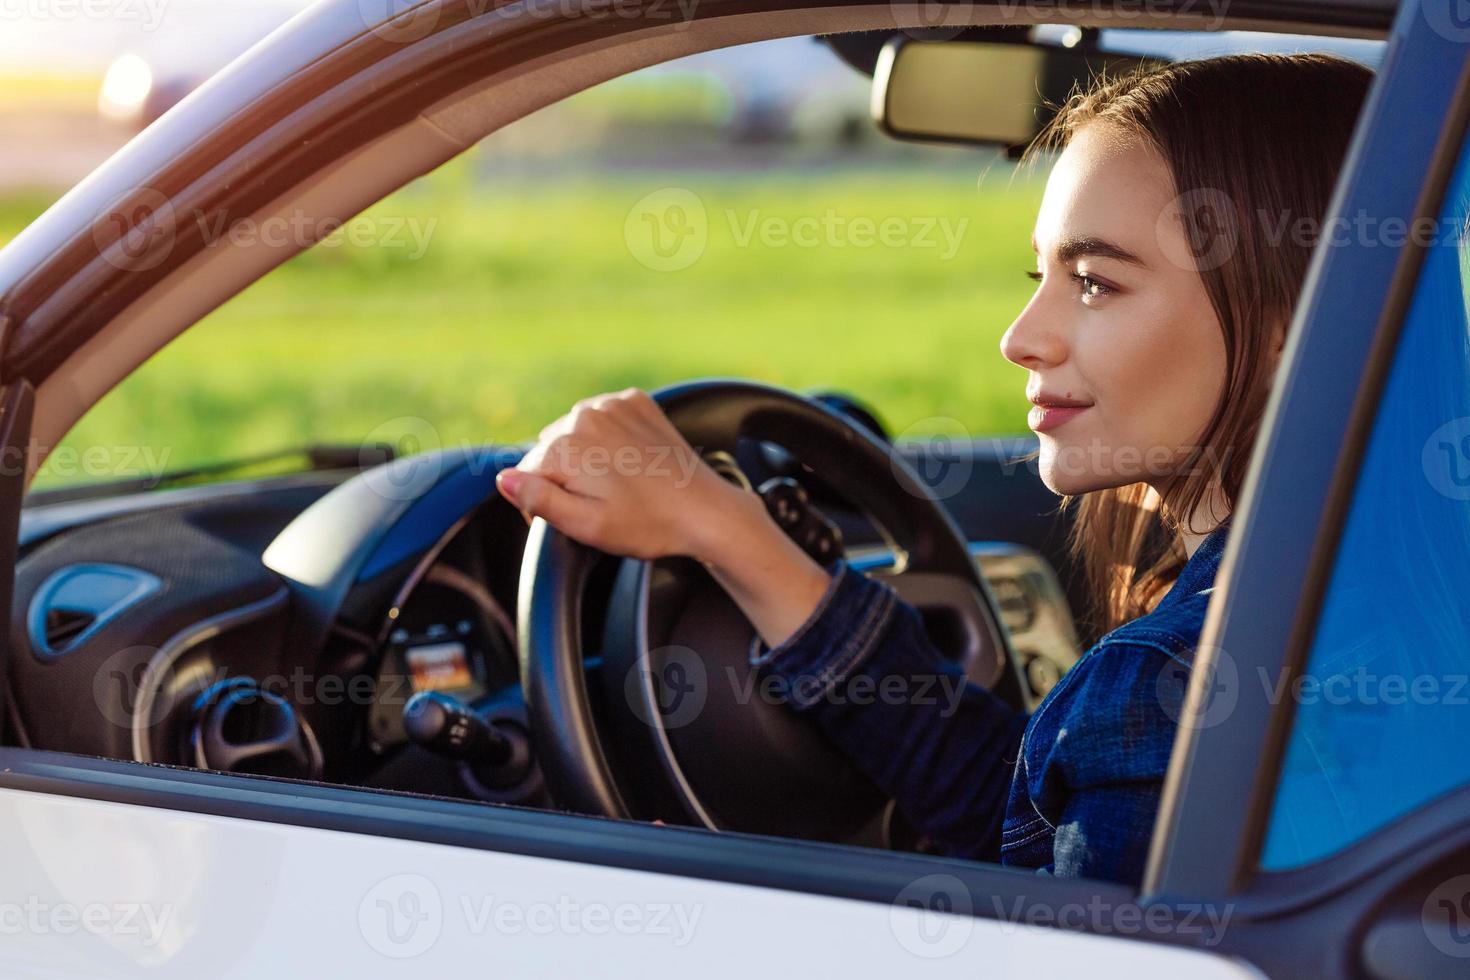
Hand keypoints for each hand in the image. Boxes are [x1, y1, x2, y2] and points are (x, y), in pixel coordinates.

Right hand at [499, 387, 833, 647]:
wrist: (706, 510)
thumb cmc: (648, 524)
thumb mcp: (586, 525)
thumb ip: (539, 500)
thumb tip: (504, 479)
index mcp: (567, 446)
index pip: (527, 474)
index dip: (541, 503)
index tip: (568, 520)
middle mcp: (585, 414)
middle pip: (550, 448)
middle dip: (562, 475)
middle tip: (596, 504)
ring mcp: (613, 403)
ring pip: (575, 430)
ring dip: (583, 454)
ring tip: (614, 485)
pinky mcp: (636, 401)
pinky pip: (603, 416)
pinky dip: (608, 435)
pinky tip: (627, 461)